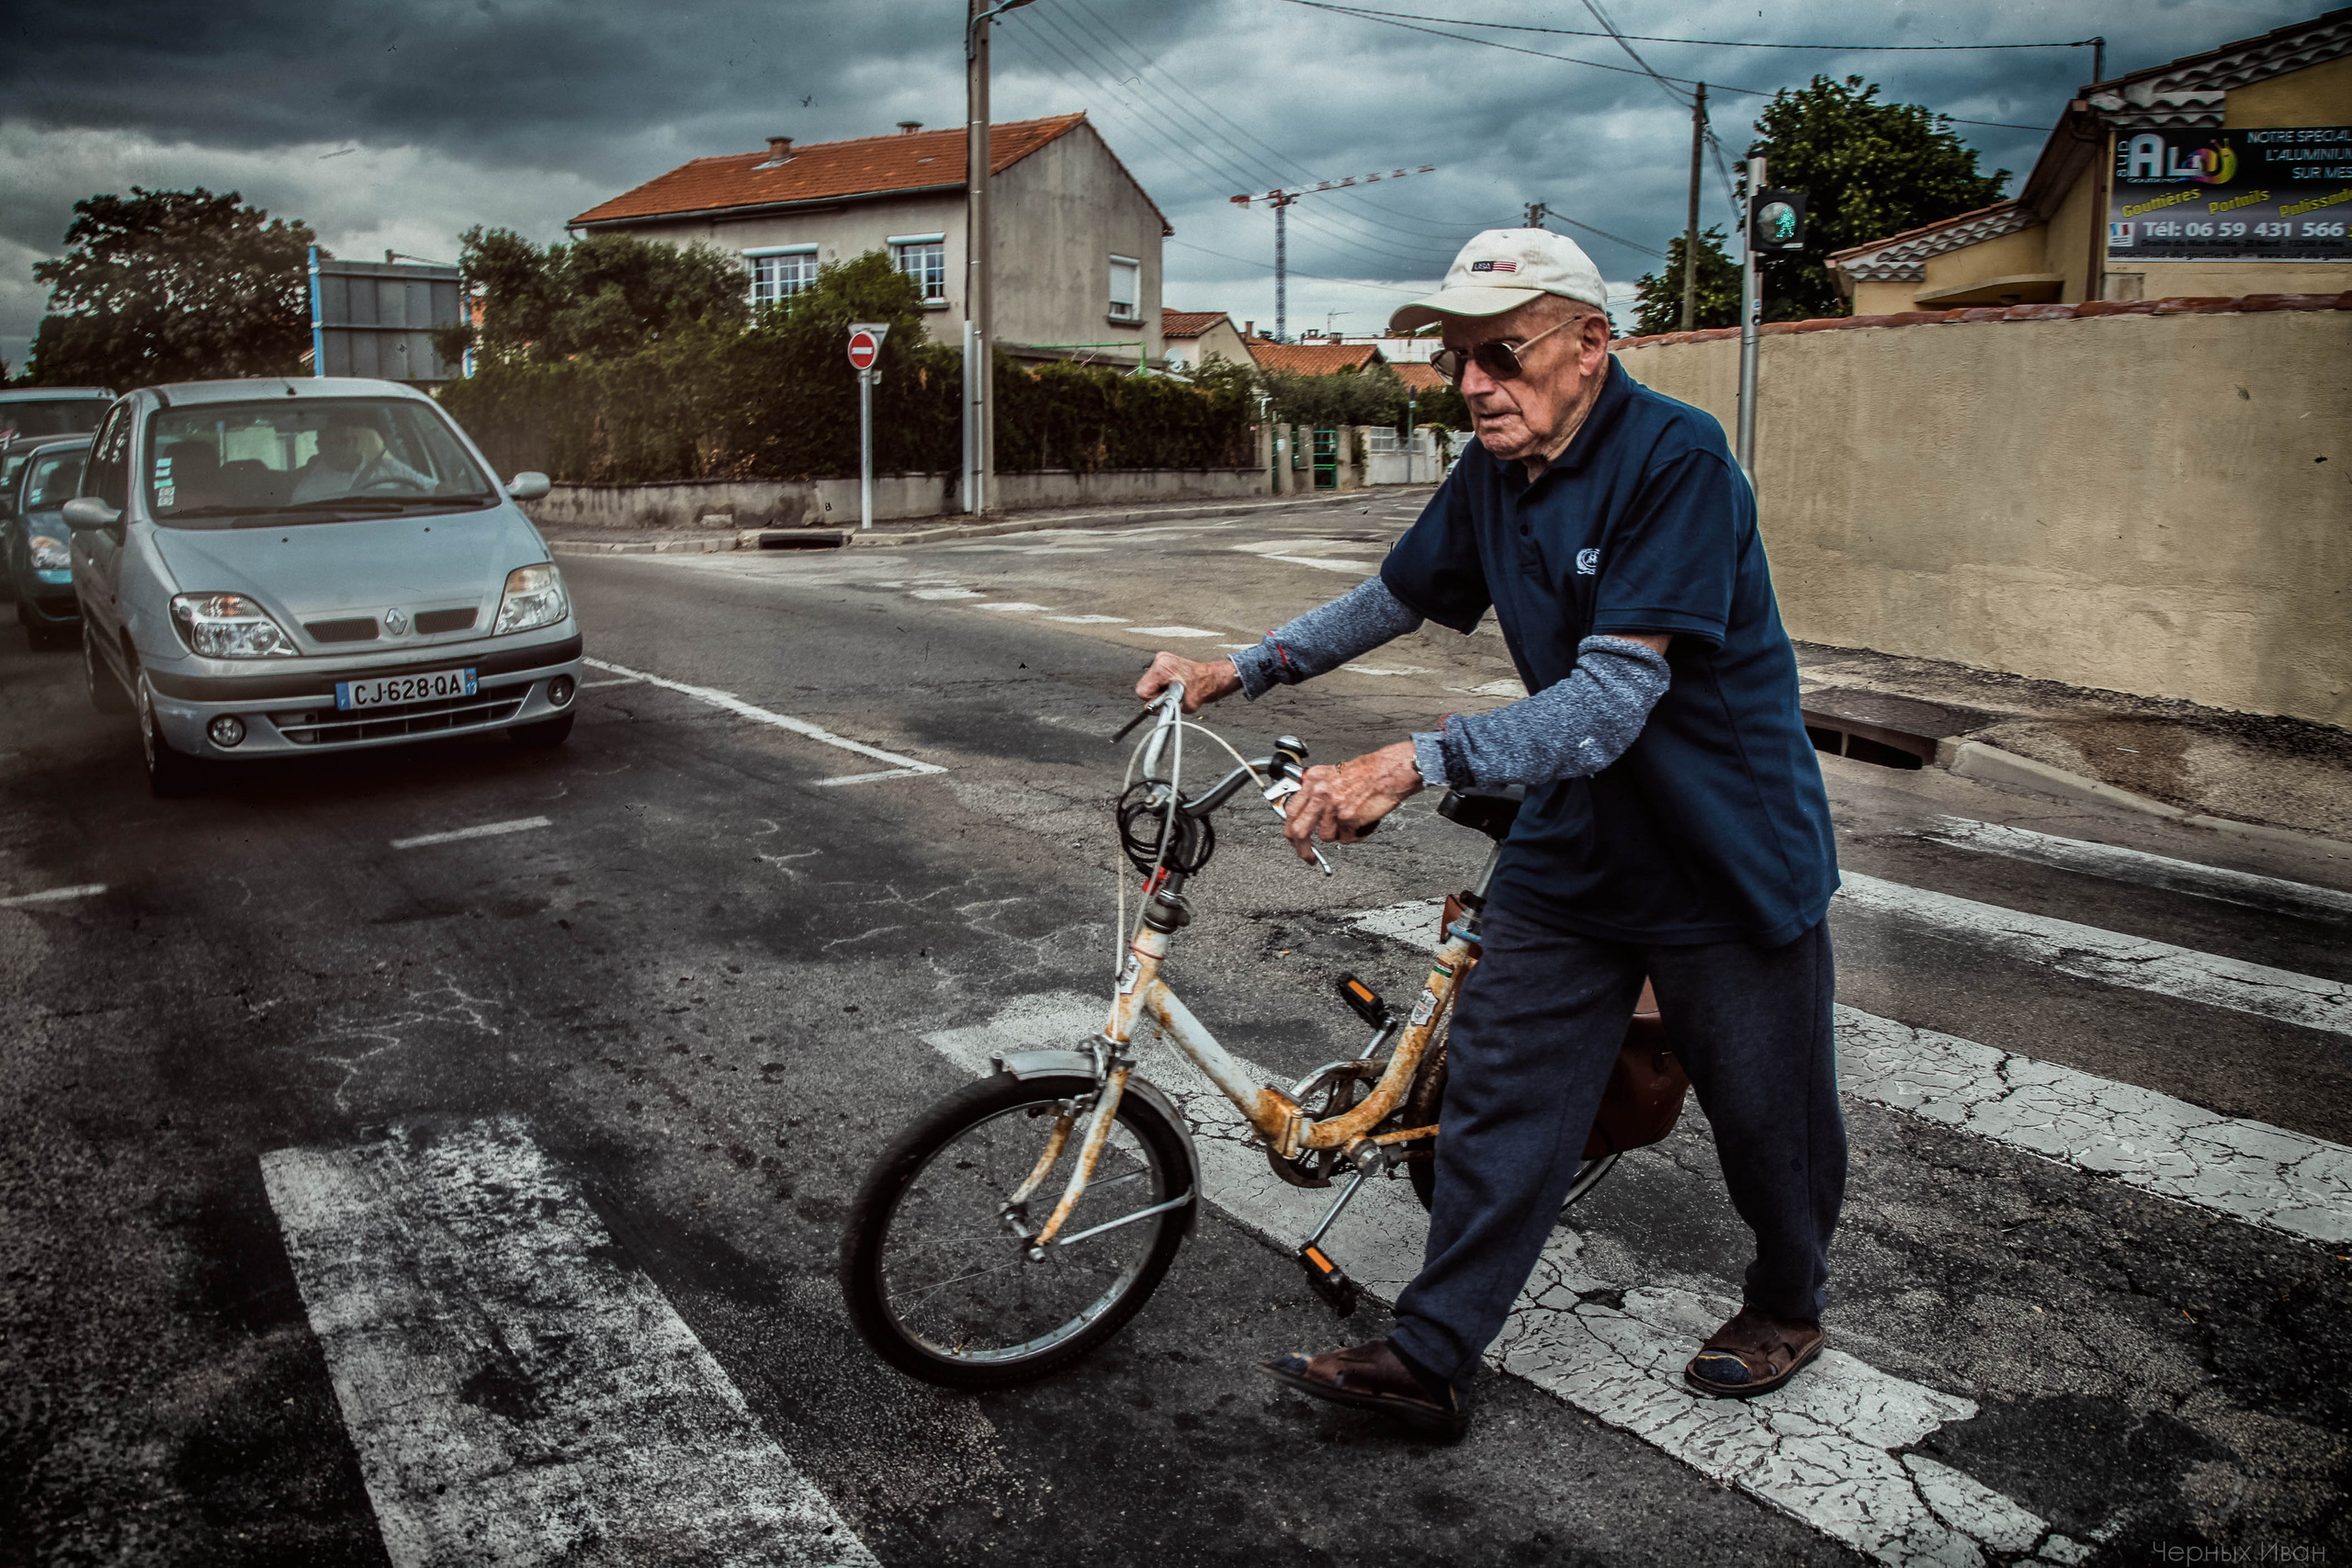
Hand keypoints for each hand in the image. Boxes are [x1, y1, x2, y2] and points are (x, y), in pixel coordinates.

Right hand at [1135, 651, 1239, 712]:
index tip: (1164, 701)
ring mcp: (1161, 660)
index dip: (1153, 700)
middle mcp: (1160, 660)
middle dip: (1155, 695)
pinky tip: (1173, 687)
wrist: (1212, 679)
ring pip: (1149, 684)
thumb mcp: (1185, 705)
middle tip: (1171, 696)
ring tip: (1175, 691)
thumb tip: (1152, 710)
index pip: (1142, 690)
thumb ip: (1165, 708)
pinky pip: (1155, 680)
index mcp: (1163, 668)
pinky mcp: (1163, 663)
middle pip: (1144, 686)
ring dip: (1159, 691)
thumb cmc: (1204, 688)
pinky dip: (1162, 686)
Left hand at [1282, 741, 1422, 862]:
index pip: (1291, 811)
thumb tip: (1309, 813)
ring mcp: (1333, 806)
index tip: (1295, 840)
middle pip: (1298, 830)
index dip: (1291, 830)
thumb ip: (1318, 792)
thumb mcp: (1334, 774)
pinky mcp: (1348, 817)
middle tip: (1308, 857)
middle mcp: (1319, 792)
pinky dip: (1356, 835)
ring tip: (1354, 821)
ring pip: (1327, 837)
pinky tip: (1364, 822)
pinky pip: (1346, 839)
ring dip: (1341, 834)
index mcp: (1314, 780)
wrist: (1390, 771)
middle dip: (1302, 849)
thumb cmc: (1369, 772)